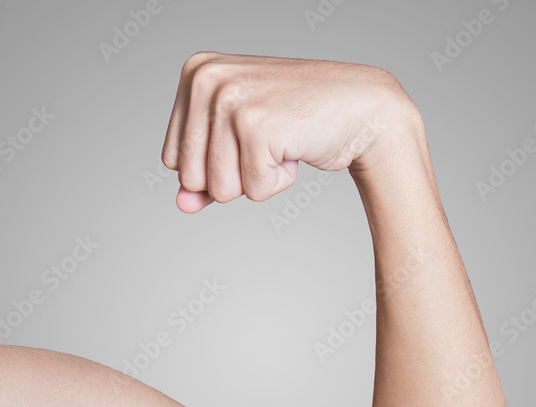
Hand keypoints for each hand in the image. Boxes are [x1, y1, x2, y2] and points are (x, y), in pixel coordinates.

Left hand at [161, 52, 416, 212]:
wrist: (362, 107)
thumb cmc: (298, 121)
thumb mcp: (239, 142)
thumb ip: (204, 173)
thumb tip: (182, 205)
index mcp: (195, 73)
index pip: (173, 160)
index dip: (214, 166)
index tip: (247, 136)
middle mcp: (207, 79)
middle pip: (192, 178)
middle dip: (234, 175)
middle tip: (269, 140)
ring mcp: (231, 100)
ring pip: (220, 190)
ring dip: (257, 179)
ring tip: (282, 143)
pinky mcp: (257, 126)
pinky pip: (254, 191)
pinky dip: (279, 182)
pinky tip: (295, 148)